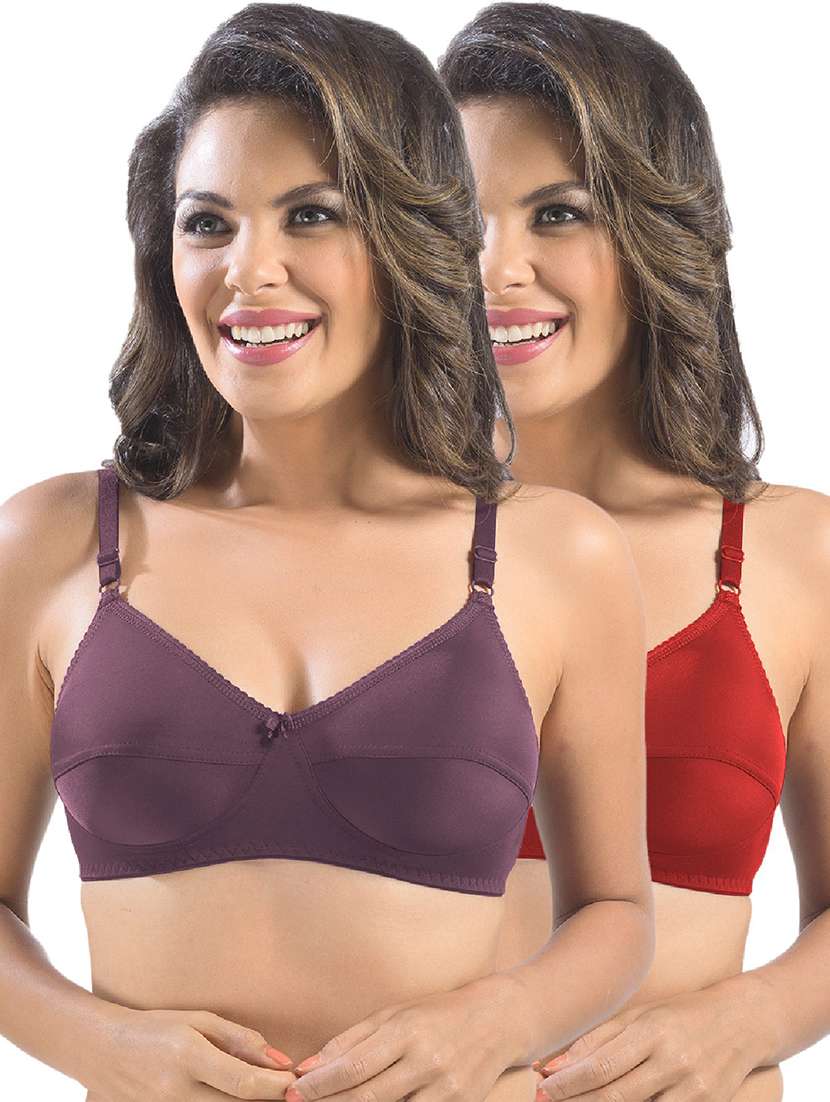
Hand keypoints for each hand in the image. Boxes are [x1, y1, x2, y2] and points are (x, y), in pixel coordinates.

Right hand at [87, 1006, 298, 1099]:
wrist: (102, 1049)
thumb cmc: (155, 1027)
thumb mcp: (199, 1020)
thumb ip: (240, 1040)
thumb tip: (280, 1061)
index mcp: (188, 1056)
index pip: (243, 1082)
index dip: (275, 1087)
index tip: (296, 1081)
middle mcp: (176, 1091)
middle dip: (267, 1100)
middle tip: (289, 1090)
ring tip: (261, 1090)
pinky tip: (232, 1095)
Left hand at [286, 976, 522, 1101]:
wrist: (499, 1019)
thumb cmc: (438, 1013)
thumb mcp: (395, 1013)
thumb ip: (351, 1039)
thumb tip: (309, 1066)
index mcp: (406, 1030)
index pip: (353, 1065)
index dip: (320, 1085)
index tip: (293, 1093)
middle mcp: (426, 1060)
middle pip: (368, 1097)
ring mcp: (446, 1088)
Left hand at [535, 987, 759, 1100]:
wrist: (743, 1022)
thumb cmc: (680, 1015)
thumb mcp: (639, 1016)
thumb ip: (596, 1039)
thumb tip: (552, 1064)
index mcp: (651, 1030)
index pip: (600, 1066)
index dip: (568, 1083)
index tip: (542, 1091)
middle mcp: (672, 1060)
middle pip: (615, 1095)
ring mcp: (693, 1089)